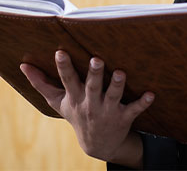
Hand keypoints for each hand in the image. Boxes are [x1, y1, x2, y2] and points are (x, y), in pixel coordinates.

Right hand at [20, 51, 153, 167]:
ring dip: (118, 85)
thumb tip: (23, 67)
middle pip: (92, 87)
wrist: (97, 144)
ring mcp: (108, 111)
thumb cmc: (77, 113)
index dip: (64, 67)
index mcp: (76, 97)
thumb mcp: (58, 102)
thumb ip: (42, 84)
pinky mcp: (124, 117)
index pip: (68, 80)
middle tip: (97, 59)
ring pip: (114, 96)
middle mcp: (91, 103)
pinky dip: (143, 102)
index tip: (60, 52)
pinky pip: (134, 109)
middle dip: (94, 73)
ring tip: (121, 72)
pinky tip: (151, 94)